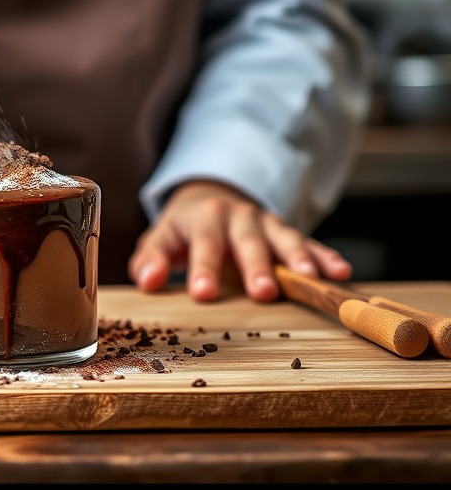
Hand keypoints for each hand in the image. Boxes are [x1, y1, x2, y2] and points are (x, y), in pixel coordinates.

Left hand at [127, 179, 352, 301]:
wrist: (210, 196)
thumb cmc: (183, 229)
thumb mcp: (161, 239)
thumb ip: (150, 260)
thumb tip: (148, 281)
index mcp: (202, 218)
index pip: (201, 244)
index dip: (201, 268)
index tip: (202, 293)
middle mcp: (236, 217)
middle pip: (246, 241)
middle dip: (255, 266)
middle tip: (262, 293)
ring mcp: (265, 223)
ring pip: (282, 238)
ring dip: (297, 257)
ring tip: (308, 278)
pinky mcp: (286, 233)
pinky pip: (309, 243)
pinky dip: (325, 256)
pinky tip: (341, 272)